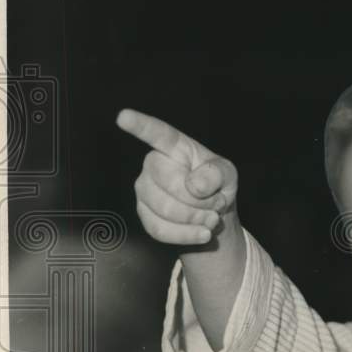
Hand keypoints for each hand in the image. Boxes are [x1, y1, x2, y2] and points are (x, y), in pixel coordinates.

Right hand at [117, 108, 238, 246]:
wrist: (213, 215)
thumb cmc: (217, 186)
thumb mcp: (227, 174)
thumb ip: (216, 174)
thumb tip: (194, 185)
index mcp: (175, 148)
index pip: (157, 134)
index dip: (140, 125)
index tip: (123, 116)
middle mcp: (153, 165)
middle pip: (169, 182)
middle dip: (199, 199)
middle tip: (217, 203)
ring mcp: (145, 190)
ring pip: (165, 209)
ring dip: (196, 218)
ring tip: (212, 218)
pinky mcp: (144, 215)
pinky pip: (161, 230)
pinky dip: (187, 235)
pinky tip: (203, 233)